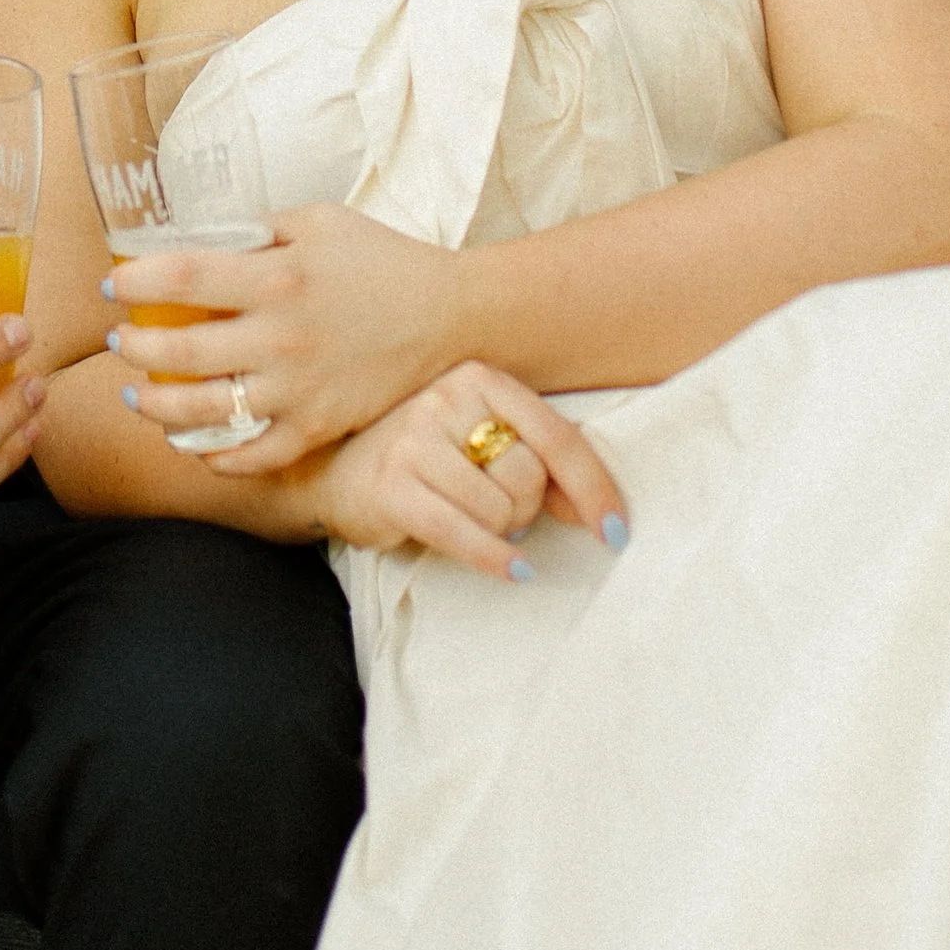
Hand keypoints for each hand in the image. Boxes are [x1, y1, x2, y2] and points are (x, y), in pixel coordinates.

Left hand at [104, 202, 462, 469]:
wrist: (451, 316)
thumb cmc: (382, 259)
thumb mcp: (319, 220)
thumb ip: (259, 229)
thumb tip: (203, 237)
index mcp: (278, 276)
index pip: (182, 278)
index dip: (134, 284)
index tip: (113, 289)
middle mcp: (281, 337)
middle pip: (178, 351)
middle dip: (133, 348)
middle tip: (119, 342)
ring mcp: (298, 389)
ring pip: (202, 412)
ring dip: (156, 406)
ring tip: (138, 395)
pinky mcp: (318, 426)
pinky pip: (252, 454)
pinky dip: (215, 456)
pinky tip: (194, 444)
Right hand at [304, 368, 627, 579]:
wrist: (333, 469)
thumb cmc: (425, 457)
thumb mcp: (483, 445)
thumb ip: (541, 466)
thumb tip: (598, 512)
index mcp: (479, 378)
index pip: (556, 435)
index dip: (594, 488)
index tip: (616, 532)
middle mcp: (446, 398)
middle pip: (528, 476)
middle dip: (525, 509)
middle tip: (499, 512)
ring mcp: (414, 439)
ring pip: (499, 509)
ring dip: (499, 532)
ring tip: (471, 520)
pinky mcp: (392, 485)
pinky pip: (464, 534)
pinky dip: (494, 559)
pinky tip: (513, 571)